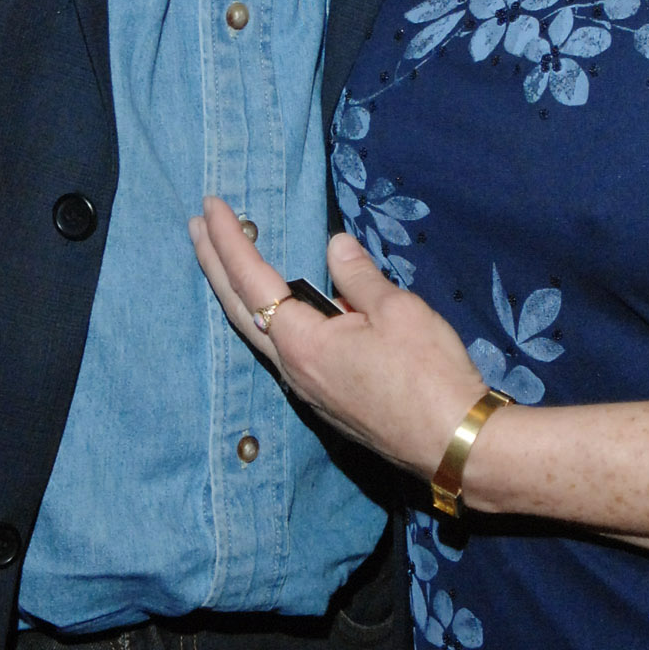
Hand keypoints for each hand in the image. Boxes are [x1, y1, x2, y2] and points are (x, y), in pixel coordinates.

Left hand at [189, 197, 485, 479]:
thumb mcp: (398, 312)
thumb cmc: (429, 375)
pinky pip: (282, 350)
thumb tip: (335, 245)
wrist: (454, 443)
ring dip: (237, 291)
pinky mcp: (324, 401)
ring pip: (258, 331)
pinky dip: (266, 316)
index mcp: (303, 342)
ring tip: (223, 258)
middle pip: (239, 308)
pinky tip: (274, 307)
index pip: (252, 280)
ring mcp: (306, 389)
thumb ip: (359, 277)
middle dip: (214, 263)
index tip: (209, 206)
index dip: (228, 240)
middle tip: (195, 225)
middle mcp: (292, 368)